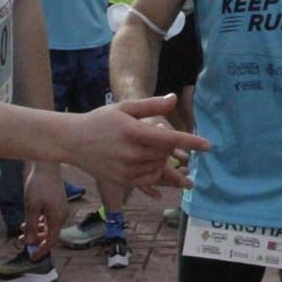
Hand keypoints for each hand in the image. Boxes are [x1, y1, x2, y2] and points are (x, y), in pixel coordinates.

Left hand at [24, 161, 66, 246]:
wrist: (44, 164)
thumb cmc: (39, 184)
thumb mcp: (32, 207)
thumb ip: (31, 226)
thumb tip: (30, 242)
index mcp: (58, 217)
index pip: (51, 240)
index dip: (42, 250)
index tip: (32, 258)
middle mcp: (60, 214)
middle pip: (49, 234)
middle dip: (35, 240)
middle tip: (20, 241)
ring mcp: (58, 208)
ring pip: (47, 226)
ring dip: (34, 230)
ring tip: (20, 230)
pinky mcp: (54, 202)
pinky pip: (46, 218)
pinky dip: (37, 222)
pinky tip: (26, 221)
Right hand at [61, 95, 209, 192]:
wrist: (72, 141)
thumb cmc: (100, 120)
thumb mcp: (125, 108)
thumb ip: (151, 105)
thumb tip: (174, 99)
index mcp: (134, 132)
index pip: (170, 139)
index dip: (191, 142)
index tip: (209, 146)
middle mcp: (132, 154)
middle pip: (166, 154)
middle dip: (170, 147)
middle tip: (161, 138)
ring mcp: (127, 170)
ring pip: (158, 169)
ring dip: (163, 162)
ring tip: (155, 154)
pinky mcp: (122, 181)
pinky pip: (147, 182)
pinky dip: (155, 177)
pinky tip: (157, 175)